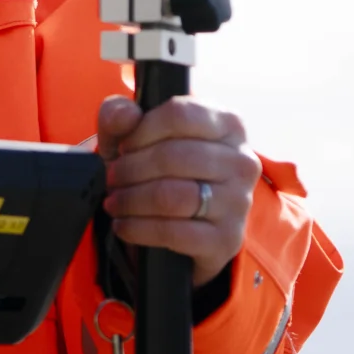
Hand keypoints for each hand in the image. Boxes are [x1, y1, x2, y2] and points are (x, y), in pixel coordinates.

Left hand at [96, 95, 258, 281]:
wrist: (187, 223)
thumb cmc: (162, 168)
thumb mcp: (136, 135)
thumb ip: (121, 115)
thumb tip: (124, 116)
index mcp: (228, 123)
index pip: (180, 115)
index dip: (142, 130)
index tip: (124, 145)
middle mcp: (242, 160)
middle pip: (173, 157)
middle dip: (131, 169)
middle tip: (112, 178)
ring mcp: (239, 202)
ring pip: (172, 196)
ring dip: (132, 200)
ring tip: (114, 201)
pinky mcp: (227, 239)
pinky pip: (173, 232)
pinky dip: (139, 229)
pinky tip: (124, 225)